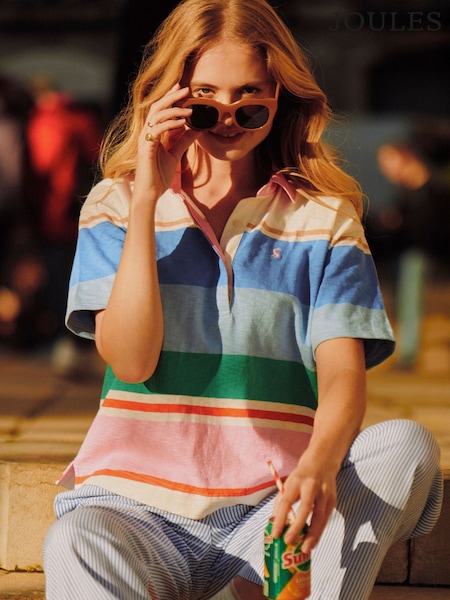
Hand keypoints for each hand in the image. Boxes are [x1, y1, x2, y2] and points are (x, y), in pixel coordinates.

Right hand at [134, 84, 199, 201]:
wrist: (150, 193)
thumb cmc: (158, 176)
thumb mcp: (174, 155)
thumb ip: (183, 141)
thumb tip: (196, 129)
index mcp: (152, 133)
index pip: (160, 110)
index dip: (170, 98)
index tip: (182, 89)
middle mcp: (146, 133)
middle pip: (157, 107)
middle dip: (171, 97)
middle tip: (186, 89)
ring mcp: (144, 139)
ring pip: (157, 116)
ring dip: (174, 110)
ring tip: (189, 109)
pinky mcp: (145, 147)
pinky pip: (158, 130)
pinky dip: (170, 124)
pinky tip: (182, 123)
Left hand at [271, 453, 336, 553]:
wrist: (322, 462)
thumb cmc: (301, 477)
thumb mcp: (289, 483)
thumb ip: (282, 502)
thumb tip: (275, 524)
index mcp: (296, 481)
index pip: (286, 501)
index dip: (280, 518)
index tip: (275, 534)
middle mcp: (311, 486)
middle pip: (305, 508)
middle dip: (297, 527)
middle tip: (289, 542)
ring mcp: (324, 493)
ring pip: (320, 517)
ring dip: (312, 535)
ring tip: (304, 549)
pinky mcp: (333, 500)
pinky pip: (325, 519)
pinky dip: (319, 532)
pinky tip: (312, 542)